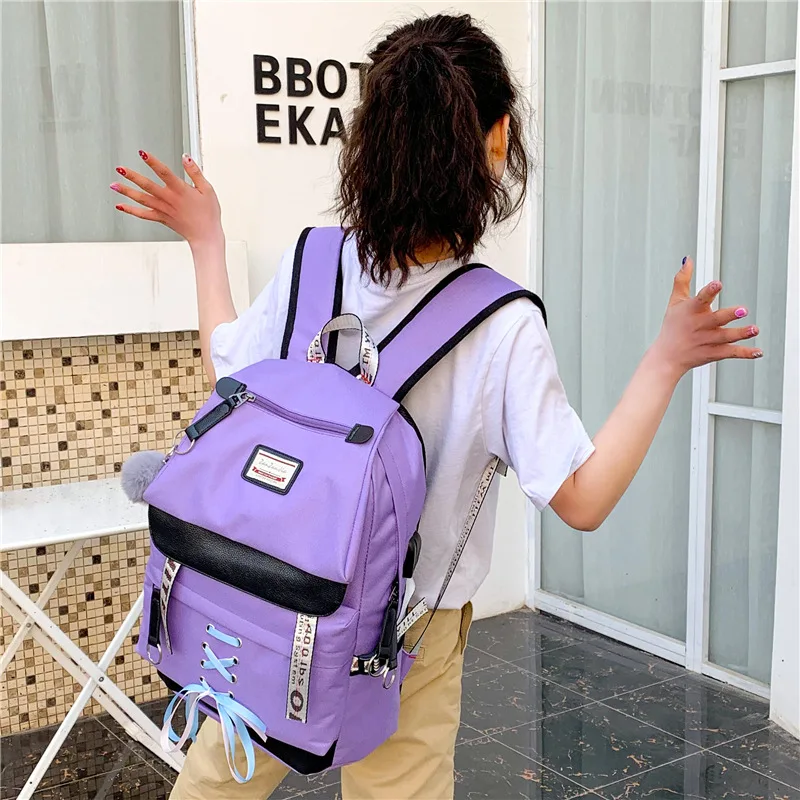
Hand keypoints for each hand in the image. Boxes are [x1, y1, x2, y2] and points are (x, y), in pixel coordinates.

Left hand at [111, 151, 221, 248]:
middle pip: (147, 185)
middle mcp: (169, 199)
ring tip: (114, 184)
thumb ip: (195, 172)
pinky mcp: (161, 218)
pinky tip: (120, 205)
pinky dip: (130, 210)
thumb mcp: (207, 190)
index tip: (142, 153)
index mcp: (181, 190)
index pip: (164, 172)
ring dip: (126, 191)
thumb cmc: (208, 214)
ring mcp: (163, 210)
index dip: (152, 162)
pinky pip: (143, 214)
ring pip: (141, 199)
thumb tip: (186, 158)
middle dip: (132, 176)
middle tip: (120, 169)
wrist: (205, 236)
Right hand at [651, 256, 761, 378]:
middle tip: (742, 309)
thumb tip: (687, 259)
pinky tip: (757, 352)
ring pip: (727, 336)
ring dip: (741, 333)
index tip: (718, 284)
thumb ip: (682, 280)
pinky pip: (731, 353)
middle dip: (729, 314)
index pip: (700, 299)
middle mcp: (700, 325)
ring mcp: (708, 340)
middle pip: (716, 319)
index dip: (709, 291)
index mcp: (691, 311)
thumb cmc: (672, 326)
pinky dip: (745, 353)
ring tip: (754, 329)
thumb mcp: (675, 302)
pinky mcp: (714, 352)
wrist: (667, 357)